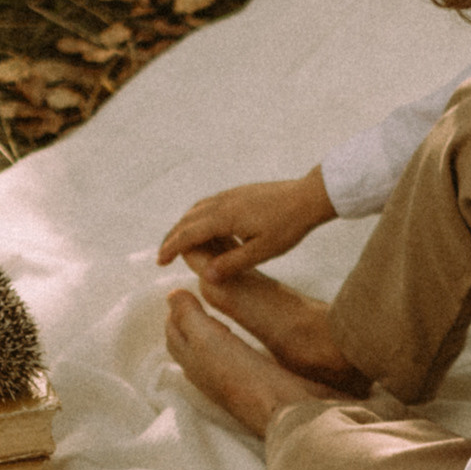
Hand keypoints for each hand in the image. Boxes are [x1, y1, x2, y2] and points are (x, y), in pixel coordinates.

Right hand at [157, 170, 337, 280]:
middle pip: (187, 220)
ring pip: (196, 209)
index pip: (189, 234)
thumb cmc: (289, 225)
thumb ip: (233, 263)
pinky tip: (203, 227)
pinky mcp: (239, 193)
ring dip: (183, 226)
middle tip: (163, 255)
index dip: (172, 248)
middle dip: (172, 237)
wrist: (309, 196)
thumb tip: (206, 276)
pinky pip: (209, 204)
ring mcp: (230, 195)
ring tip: (178, 242)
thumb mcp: (264, 251)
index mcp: (224, 217)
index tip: (160, 262)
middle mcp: (222, 202)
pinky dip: (197, 217)